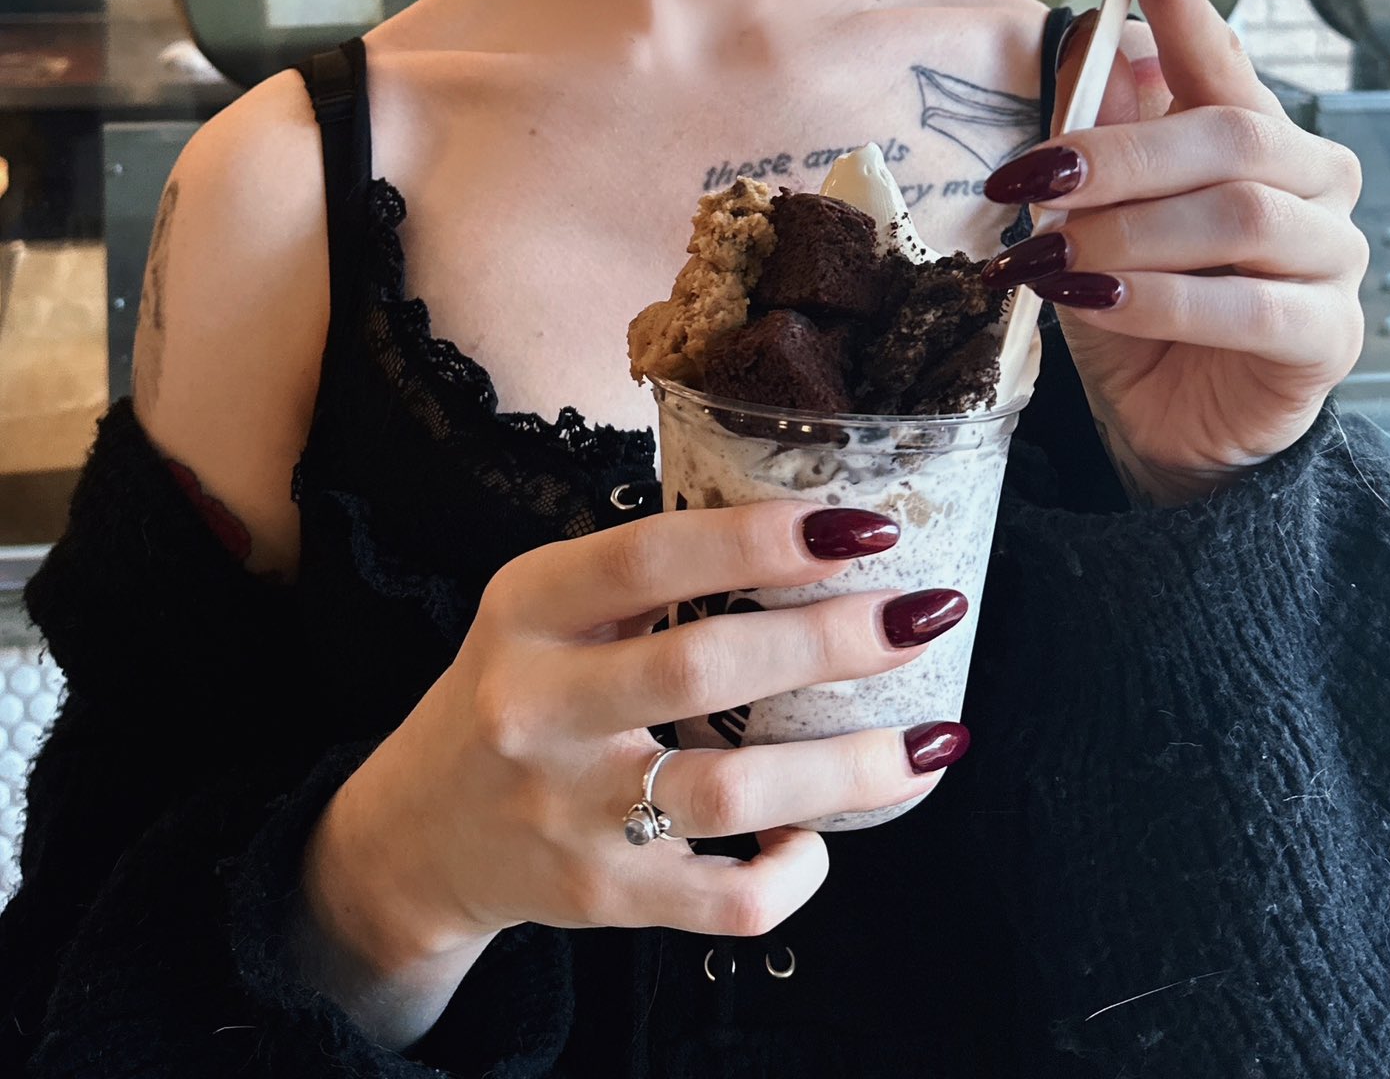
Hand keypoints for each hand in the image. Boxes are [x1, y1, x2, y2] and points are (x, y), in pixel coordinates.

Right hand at [305, 503, 968, 961]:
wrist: (419, 831)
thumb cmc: (517, 687)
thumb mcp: (543, 604)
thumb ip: (646, 572)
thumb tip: (817, 526)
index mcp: (529, 609)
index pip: (647, 558)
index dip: (759, 538)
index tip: (863, 523)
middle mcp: (538, 707)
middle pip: (701, 669)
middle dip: (832, 641)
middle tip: (925, 613)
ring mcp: (568, 813)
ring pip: (730, 793)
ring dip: (848, 768)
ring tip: (933, 738)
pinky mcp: (601, 899)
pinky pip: (722, 902)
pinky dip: (789, 872)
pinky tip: (821, 839)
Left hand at [985, 0, 1367, 504]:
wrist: (1164, 419)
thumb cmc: (1131, 299)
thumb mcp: (1094, 211)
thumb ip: (1096, 129)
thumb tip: (1081, 41)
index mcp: (1254, 135)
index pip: (1226, 60)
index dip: (1189, 12)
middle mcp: (1311, 184)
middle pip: (1231, 136)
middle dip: (1121, 154)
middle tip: (1034, 178)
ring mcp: (1333, 260)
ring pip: (1239, 216)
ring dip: (1128, 232)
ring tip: (1048, 255)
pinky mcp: (1329, 338)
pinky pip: (1247, 306)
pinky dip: (1157, 299)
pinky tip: (1093, 301)